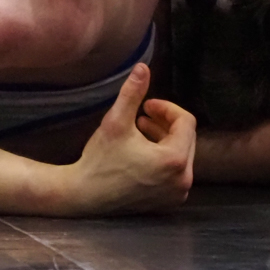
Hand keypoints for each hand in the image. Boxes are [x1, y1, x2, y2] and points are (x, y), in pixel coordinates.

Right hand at [72, 63, 195, 214]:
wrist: (84, 196)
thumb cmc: (100, 160)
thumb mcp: (116, 121)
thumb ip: (133, 93)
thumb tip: (143, 67)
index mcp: (174, 160)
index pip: (186, 122)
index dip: (166, 108)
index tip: (146, 105)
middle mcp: (182, 179)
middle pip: (186, 138)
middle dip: (166, 122)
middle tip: (142, 115)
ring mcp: (176, 194)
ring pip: (181, 154)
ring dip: (164, 138)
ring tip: (140, 129)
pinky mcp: (168, 202)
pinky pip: (175, 172)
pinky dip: (163, 157)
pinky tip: (142, 152)